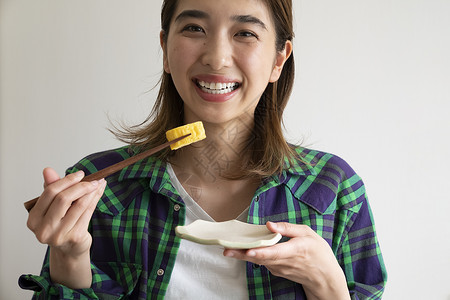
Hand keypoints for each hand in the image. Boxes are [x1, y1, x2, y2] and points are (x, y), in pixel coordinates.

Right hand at [27, 167, 105, 287]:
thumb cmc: (60, 224)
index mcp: (33, 219)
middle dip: (80, 186)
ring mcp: (59, 235)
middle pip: (63, 199)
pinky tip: (99, 193)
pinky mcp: (74, 237)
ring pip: (78, 205)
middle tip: (92, 179)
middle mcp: (43, 229)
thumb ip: (51, 188)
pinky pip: (87, 213)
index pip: (49, 193)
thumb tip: (48, 170)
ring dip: (91, 192)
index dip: (66, 181)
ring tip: (98, 183)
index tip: (80, 174)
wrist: (70, 248)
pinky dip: (95, 200)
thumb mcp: (53, 206)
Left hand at [223, 222, 349, 299]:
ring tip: (228, 248)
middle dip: (242, 254)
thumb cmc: (318, 252)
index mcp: (294, 250)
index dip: (261, 252)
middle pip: (260, 258)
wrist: (324, 277)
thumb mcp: (308, 234)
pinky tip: (242, 249)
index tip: (249, 251)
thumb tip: (270, 224)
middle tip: (226, 249)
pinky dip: (252, 256)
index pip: (274, 252)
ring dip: (243, 255)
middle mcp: (284, 262)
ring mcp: (279, 268)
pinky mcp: (276, 270)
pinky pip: (262, 262)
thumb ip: (288, 228)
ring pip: (258, 261)